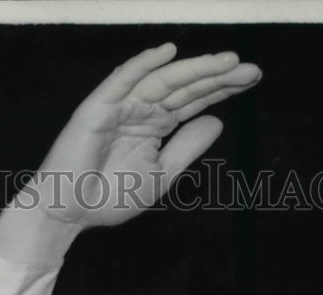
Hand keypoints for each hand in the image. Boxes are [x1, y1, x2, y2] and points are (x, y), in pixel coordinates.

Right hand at [23, 42, 260, 228]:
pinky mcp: (98, 108)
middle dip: (216, 76)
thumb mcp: (161, 175)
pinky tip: (168, 53)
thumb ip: (187, 148)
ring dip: (193, 68)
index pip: (193, 100)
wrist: (71, 213)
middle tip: (249, 68)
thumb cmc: (108, 199)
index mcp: (154, 125)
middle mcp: (140, 110)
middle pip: (184, 87)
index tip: (252, 79)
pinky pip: (122, 81)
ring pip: (161, 80)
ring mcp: (120, 106)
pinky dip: (143, 65)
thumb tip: (217, 121)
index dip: (221, 88)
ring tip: (225, 62)